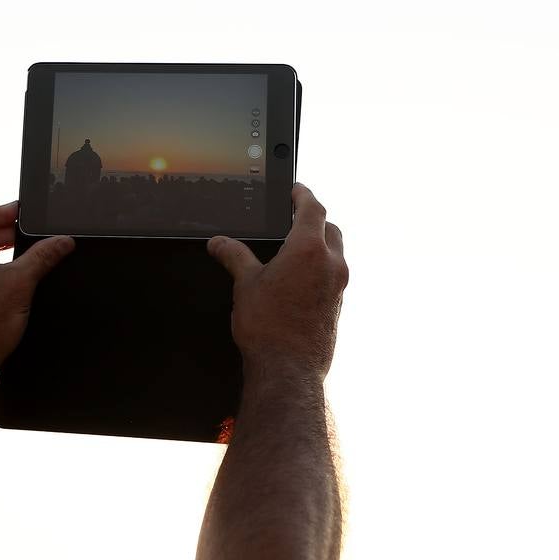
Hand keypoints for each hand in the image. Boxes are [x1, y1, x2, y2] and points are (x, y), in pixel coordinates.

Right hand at [208, 183, 346, 380]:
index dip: (302, 194)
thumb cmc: (268, 329)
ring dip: (320, 244)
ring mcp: (338, 286)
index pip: (312, 208)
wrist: (288, 370)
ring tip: (296, 248)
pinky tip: (300, 279)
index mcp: (308, 251)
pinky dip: (320, 267)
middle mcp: (330, 264)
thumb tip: (219, 243)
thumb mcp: (245, 285)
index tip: (296, 189)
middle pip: (330, 228)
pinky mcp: (338, 305)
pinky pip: (333, 274)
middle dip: (314, 219)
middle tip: (296, 216)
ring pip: (335, 252)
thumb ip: (234, 257)